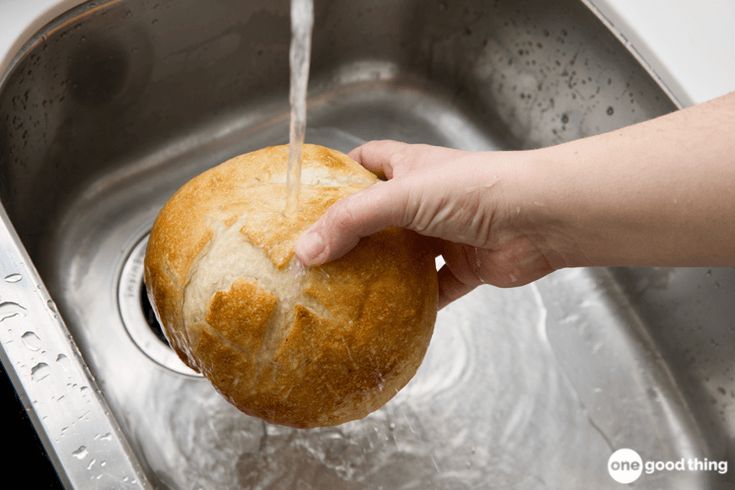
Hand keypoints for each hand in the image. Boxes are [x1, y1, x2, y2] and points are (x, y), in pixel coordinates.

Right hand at [294, 140, 563, 307]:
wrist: (540, 218)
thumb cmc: (476, 189)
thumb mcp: (402, 197)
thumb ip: (352, 221)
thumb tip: (305, 251)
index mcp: (410, 167)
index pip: (367, 161)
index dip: (340, 173)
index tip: (310, 197)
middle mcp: (426, 199)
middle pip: (379, 215)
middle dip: (352, 234)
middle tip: (316, 258)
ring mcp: (444, 234)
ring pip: (403, 256)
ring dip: (380, 273)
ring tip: (341, 292)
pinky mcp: (464, 267)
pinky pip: (433, 290)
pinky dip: (414, 304)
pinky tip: (388, 319)